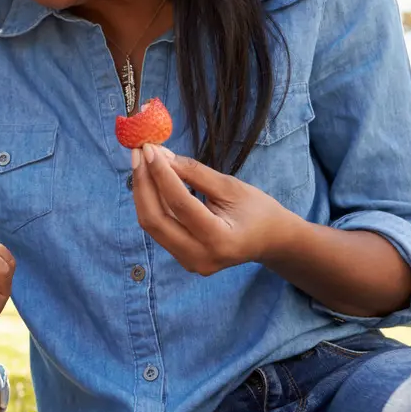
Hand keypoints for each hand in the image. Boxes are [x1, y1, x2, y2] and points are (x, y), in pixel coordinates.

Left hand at [132, 144, 293, 275]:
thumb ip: (195, 173)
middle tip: (138, 154)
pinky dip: (152, 203)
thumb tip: (162, 156)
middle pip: (155, 219)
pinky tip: (150, 181)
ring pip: (152, 225)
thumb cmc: (258, 211)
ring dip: (143, 192)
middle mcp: (200, 257)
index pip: (180, 203)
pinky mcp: (182, 258)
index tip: (149, 149)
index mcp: (220, 240)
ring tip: (141, 162)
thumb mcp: (231, 187)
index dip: (161, 174)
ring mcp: (189, 262)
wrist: (271, 241)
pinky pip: (159, 228)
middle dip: (143, 183)